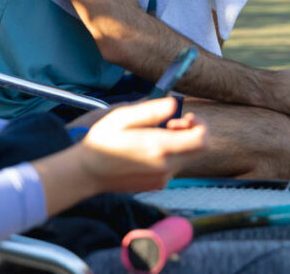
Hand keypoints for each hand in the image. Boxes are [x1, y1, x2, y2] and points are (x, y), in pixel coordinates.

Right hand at [77, 97, 207, 192]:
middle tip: (172, 123)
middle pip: (200, 149)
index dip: (200, 124)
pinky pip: (175, 167)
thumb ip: (150, 111)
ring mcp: (163, 178)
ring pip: (187, 157)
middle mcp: (166, 167)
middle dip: (192, 131)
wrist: (87, 173)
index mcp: (158, 148)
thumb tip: (173, 104)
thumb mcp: (121, 117)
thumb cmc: (102, 142)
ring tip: (155, 134)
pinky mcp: (158, 184)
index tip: (184, 116)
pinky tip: (148, 149)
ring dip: (180, 143)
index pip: (202, 140)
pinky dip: (170, 154)